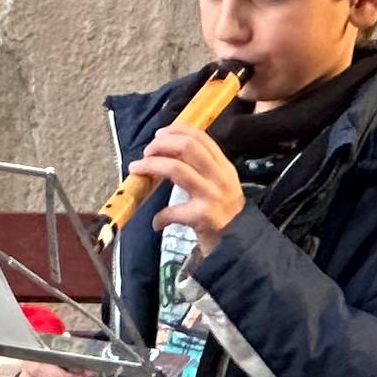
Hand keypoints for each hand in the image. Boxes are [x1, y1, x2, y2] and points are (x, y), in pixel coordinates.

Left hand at [130, 118, 245, 248]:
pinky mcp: (204, 216)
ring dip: (151, 166)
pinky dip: (161, 216)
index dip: (176, 131)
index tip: (159, 135)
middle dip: (161, 144)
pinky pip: (174, 211)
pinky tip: (157, 222)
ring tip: (137, 169)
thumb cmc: (224, 216)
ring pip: (177, 169)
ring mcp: (212, 196)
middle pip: (188, 146)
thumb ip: (200, 170)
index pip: (201, 137)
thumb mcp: (219, 187)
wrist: (239, 245)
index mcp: (224, 167)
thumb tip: (166, 154)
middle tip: (146, 152)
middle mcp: (220, 177)